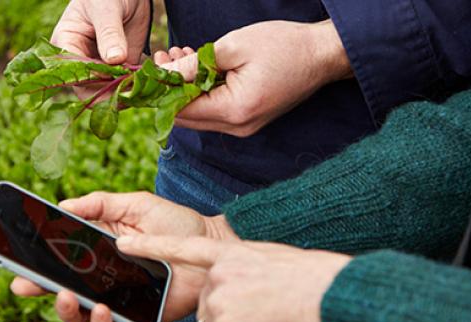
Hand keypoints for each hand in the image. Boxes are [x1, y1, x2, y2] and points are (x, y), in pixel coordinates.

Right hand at [11, 192, 238, 321]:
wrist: (211, 242)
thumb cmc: (175, 223)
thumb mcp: (136, 204)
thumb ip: (101, 203)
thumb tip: (64, 205)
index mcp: (95, 249)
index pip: (57, 258)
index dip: (33, 262)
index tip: (12, 261)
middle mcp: (101, 276)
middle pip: (60, 289)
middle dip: (39, 289)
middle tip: (26, 285)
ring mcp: (117, 298)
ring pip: (81, 315)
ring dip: (67, 310)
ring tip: (68, 297)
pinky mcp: (137, 316)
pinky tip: (103, 310)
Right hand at [50, 0, 150, 97]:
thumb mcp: (106, 9)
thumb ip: (109, 33)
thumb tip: (114, 59)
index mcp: (67, 44)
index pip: (74, 72)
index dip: (93, 81)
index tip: (115, 80)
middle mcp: (81, 59)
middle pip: (88, 89)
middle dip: (109, 93)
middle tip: (131, 93)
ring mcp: (101, 66)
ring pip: (108, 91)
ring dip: (125, 93)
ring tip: (142, 89)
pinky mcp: (120, 68)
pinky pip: (126, 85)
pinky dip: (136, 87)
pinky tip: (148, 86)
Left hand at [117, 235, 351, 321]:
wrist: (325, 296)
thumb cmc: (309, 281)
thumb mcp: (270, 264)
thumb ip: (243, 274)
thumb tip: (230, 296)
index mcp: (230, 256)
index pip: (182, 249)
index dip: (151, 247)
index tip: (124, 244)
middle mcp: (217, 279)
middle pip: (208, 308)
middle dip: (229, 318)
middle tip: (261, 316)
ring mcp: (216, 306)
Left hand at [156, 20, 351, 136]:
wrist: (322, 55)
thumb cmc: (284, 46)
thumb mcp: (233, 47)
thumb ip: (194, 65)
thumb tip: (163, 75)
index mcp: (235, 111)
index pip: (181, 111)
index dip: (159, 91)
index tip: (149, 67)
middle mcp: (238, 127)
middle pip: (187, 117)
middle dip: (170, 88)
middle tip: (163, 57)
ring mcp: (244, 126)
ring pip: (200, 113)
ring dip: (185, 87)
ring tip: (180, 55)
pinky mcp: (249, 119)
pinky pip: (215, 109)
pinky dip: (202, 90)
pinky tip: (198, 66)